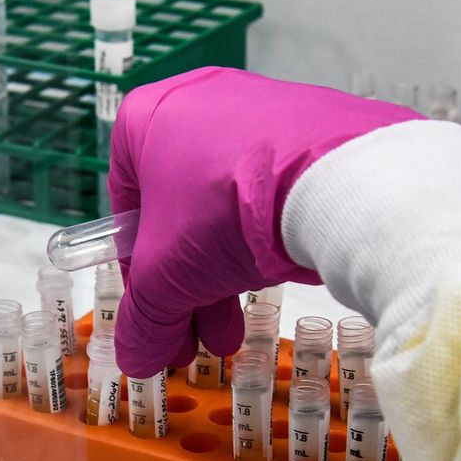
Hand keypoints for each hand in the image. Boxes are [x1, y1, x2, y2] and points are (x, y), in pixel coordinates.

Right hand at [107, 68, 418, 377]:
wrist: (332, 177)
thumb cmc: (226, 207)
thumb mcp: (167, 276)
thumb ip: (144, 318)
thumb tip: (136, 358)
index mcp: (148, 118)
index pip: (127, 206)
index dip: (136, 272)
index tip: (154, 314)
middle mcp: (200, 102)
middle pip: (181, 213)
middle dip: (186, 287)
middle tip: (195, 338)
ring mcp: (260, 110)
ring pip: (228, 206)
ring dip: (224, 276)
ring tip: (235, 332)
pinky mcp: (312, 127)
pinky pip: (275, 190)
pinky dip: (269, 239)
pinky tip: (276, 282)